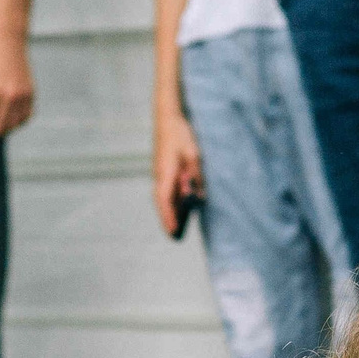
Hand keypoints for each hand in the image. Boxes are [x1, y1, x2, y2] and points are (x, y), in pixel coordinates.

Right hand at [154, 114, 201, 236]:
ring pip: (164, 198)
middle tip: (176, 238)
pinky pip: (167, 191)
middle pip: (163, 203)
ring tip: (179, 230)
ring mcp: (160, 174)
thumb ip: (195, 176)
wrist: (168, 119)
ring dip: (171, 213)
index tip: (173, 231)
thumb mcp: (193, 155)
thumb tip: (198, 196)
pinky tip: (181, 210)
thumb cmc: (181, 135)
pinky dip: (172, 203)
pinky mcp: (164, 172)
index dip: (169, 217)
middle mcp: (160, 176)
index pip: (164, 199)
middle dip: (168, 220)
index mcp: (166, 172)